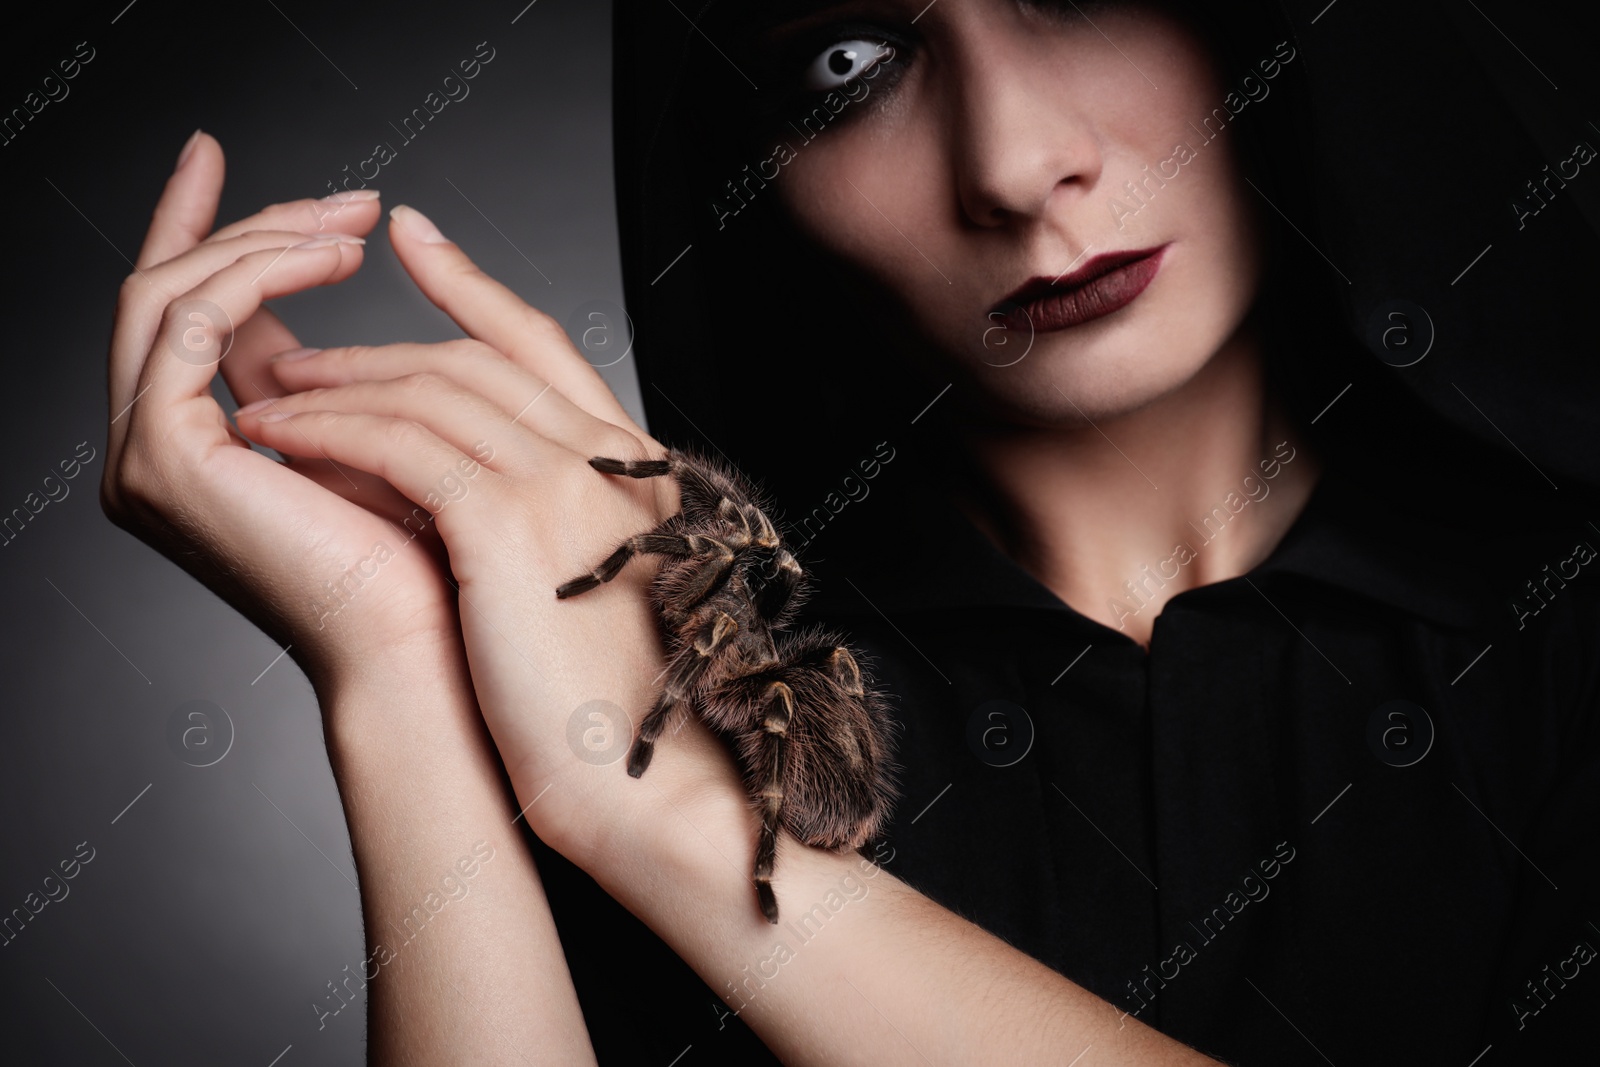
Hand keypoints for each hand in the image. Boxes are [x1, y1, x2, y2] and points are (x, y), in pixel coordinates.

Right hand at [102, 133, 463, 697]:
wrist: (430, 642)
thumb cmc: (420, 558)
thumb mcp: (360, 430)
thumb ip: (312, 369)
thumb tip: (308, 283)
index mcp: (194, 446)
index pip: (178, 312)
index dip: (191, 226)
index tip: (215, 153)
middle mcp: (152, 450)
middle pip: (164, 293)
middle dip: (247, 225)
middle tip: (344, 198)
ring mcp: (145, 456)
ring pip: (170, 296)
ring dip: (265, 245)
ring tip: (351, 229)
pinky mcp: (166, 456)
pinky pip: (190, 327)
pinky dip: (255, 281)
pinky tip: (330, 265)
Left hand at [235, 204, 751, 861]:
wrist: (656, 784)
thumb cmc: (624, 711)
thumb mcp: (597, 591)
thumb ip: (558, 524)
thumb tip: (469, 506)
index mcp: (633, 464)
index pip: (542, 344)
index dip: (473, 284)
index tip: (417, 239)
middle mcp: (606, 453)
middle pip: (473, 357)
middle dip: (376, 342)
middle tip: (299, 352)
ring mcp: (564, 478)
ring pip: (428, 387)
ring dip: (335, 381)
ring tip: (269, 395)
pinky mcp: (510, 520)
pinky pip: (396, 441)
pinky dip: (326, 428)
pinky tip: (275, 434)